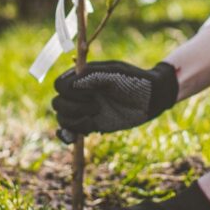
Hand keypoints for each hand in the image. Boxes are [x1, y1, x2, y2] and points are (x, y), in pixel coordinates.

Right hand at [52, 61, 178, 135]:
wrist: (151, 97)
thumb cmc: (134, 80)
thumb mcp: (114, 72)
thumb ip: (91, 75)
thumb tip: (68, 84)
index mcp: (83, 77)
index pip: (60, 85)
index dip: (69, 91)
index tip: (91, 92)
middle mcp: (81, 93)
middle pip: (58, 103)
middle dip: (73, 107)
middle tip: (96, 106)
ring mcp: (85, 109)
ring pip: (63, 118)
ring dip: (75, 120)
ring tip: (95, 117)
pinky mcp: (92, 124)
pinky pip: (71, 131)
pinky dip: (67, 135)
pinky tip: (70, 137)